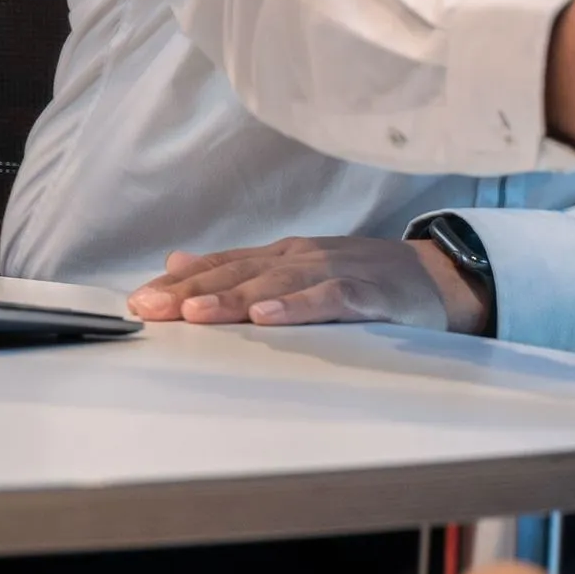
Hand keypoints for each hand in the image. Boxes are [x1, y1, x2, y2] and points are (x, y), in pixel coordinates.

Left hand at [126, 234, 490, 331]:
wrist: (437, 279)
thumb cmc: (362, 279)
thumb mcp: (298, 269)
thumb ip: (239, 268)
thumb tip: (177, 260)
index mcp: (284, 256)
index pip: (223, 265)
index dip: (180, 282)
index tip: (137, 301)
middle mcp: (303, 257)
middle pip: (240, 272)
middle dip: (191, 290)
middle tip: (148, 307)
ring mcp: (335, 272)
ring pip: (277, 285)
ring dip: (234, 298)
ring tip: (195, 313)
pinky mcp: (367, 294)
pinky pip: (328, 300)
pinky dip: (297, 306)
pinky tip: (268, 317)